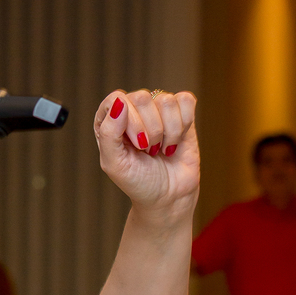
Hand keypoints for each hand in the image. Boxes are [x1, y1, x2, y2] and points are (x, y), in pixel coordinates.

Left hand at [93, 88, 199, 219]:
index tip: (137, 146)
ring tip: (161, 148)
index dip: (130, 122)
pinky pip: (186, 100)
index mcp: (110, 119)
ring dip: (168, 132)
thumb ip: (109, 133)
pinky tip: (176, 141)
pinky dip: (184, 125)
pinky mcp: (181, 112)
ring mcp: (157, 109)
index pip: (117, 99)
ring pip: (166, 100)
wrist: (169, 197)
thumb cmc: (138, 182)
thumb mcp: (114, 164)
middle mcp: (132, 109)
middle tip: (149, 150)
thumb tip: (119, 102)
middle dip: (150, 130)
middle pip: (142, 97)